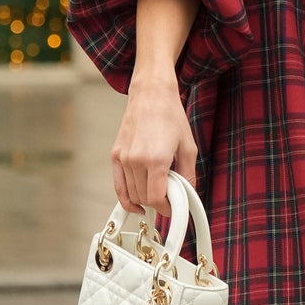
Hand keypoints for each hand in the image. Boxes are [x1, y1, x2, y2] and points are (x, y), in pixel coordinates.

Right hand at [111, 73, 197, 212]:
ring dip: (144, 199)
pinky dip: (126, 198)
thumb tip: (187, 196)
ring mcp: (123, 158)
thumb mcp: (188, 147)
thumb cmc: (170, 116)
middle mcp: (136, 160)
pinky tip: (135, 204)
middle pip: (144, 198)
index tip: (173, 208)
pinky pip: (118, 185)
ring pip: (131, 194)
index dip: (166, 208)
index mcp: (156, 159)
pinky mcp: (115, 155)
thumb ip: (188, 175)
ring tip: (158, 190)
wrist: (151, 95)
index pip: (156, 199)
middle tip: (170, 197)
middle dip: (158, 203)